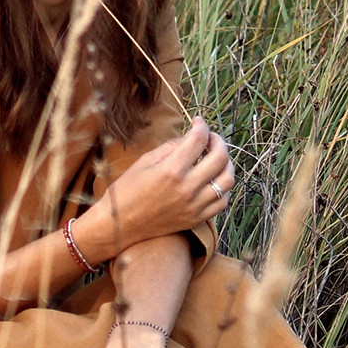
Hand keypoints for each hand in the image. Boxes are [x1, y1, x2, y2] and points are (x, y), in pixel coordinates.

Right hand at [90, 118, 234, 252]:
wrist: (119, 225)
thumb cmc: (127, 190)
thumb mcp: (145, 161)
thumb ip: (172, 147)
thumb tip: (191, 137)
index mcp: (171, 170)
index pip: (198, 139)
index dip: (201, 126)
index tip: (198, 122)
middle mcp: (187, 188)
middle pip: (220, 158)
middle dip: (218, 141)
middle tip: (211, 139)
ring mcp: (194, 205)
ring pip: (227, 180)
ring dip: (227, 164)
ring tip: (217, 159)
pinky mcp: (196, 218)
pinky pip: (222, 202)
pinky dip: (223, 188)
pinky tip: (214, 180)